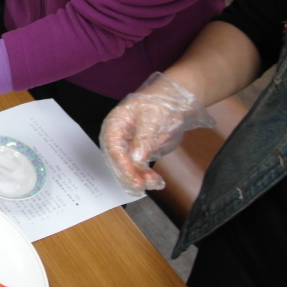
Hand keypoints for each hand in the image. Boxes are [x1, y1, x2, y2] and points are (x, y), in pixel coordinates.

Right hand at [100, 72, 215, 195]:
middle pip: (116, 160)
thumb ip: (144, 138)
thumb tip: (137, 158)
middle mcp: (117, 137)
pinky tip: (155, 181)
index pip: (112, 147)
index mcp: (115, 123)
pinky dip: (145, 176)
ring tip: (154, 183)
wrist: (173, 101)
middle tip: (141, 186)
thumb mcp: (152, 117)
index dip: (121, 164)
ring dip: (138, 178)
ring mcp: (128, 146)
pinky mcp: (139, 152)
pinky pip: (138, 168)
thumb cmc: (159, 102)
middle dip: (128, 175)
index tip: (133, 178)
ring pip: (127, 167)